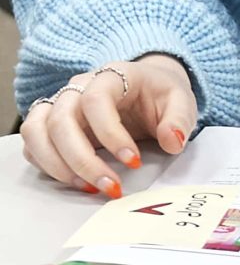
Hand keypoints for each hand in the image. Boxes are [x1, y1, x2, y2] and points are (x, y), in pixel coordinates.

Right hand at [18, 55, 197, 196]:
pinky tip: (77, 181)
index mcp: (111, 76)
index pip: (94, 101)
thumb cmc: (159, 94)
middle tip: (111, 185)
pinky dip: (48, 165)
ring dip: (58, 165)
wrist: (145, 88)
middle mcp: (77, 88)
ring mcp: (59, 105)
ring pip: (37, 132)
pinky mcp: (50, 125)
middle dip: (83, 160)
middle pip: (60, 120)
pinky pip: (33, 144)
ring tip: (90, 187)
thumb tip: (173, 141)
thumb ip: (179, 119)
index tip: (134, 161)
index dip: (110, 134)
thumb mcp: (181, 101)